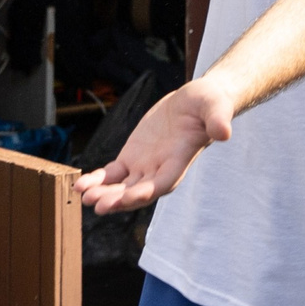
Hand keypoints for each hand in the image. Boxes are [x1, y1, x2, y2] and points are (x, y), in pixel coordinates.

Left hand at [76, 77, 231, 212]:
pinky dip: (97, 180)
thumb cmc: (210, 103)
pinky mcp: (131, 158)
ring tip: (82, 195)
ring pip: (121, 187)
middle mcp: (161, 169)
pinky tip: (80, 184)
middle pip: (137, 192)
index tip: (124, 198)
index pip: (161, 184)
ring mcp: (144, 166)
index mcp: (180, 161)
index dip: (142, 193)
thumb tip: (224, 133)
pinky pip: (111, 175)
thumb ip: (219, 120)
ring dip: (103, 193)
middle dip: (117, 200)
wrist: (197, 101)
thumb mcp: (215, 107)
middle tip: (97, 204)